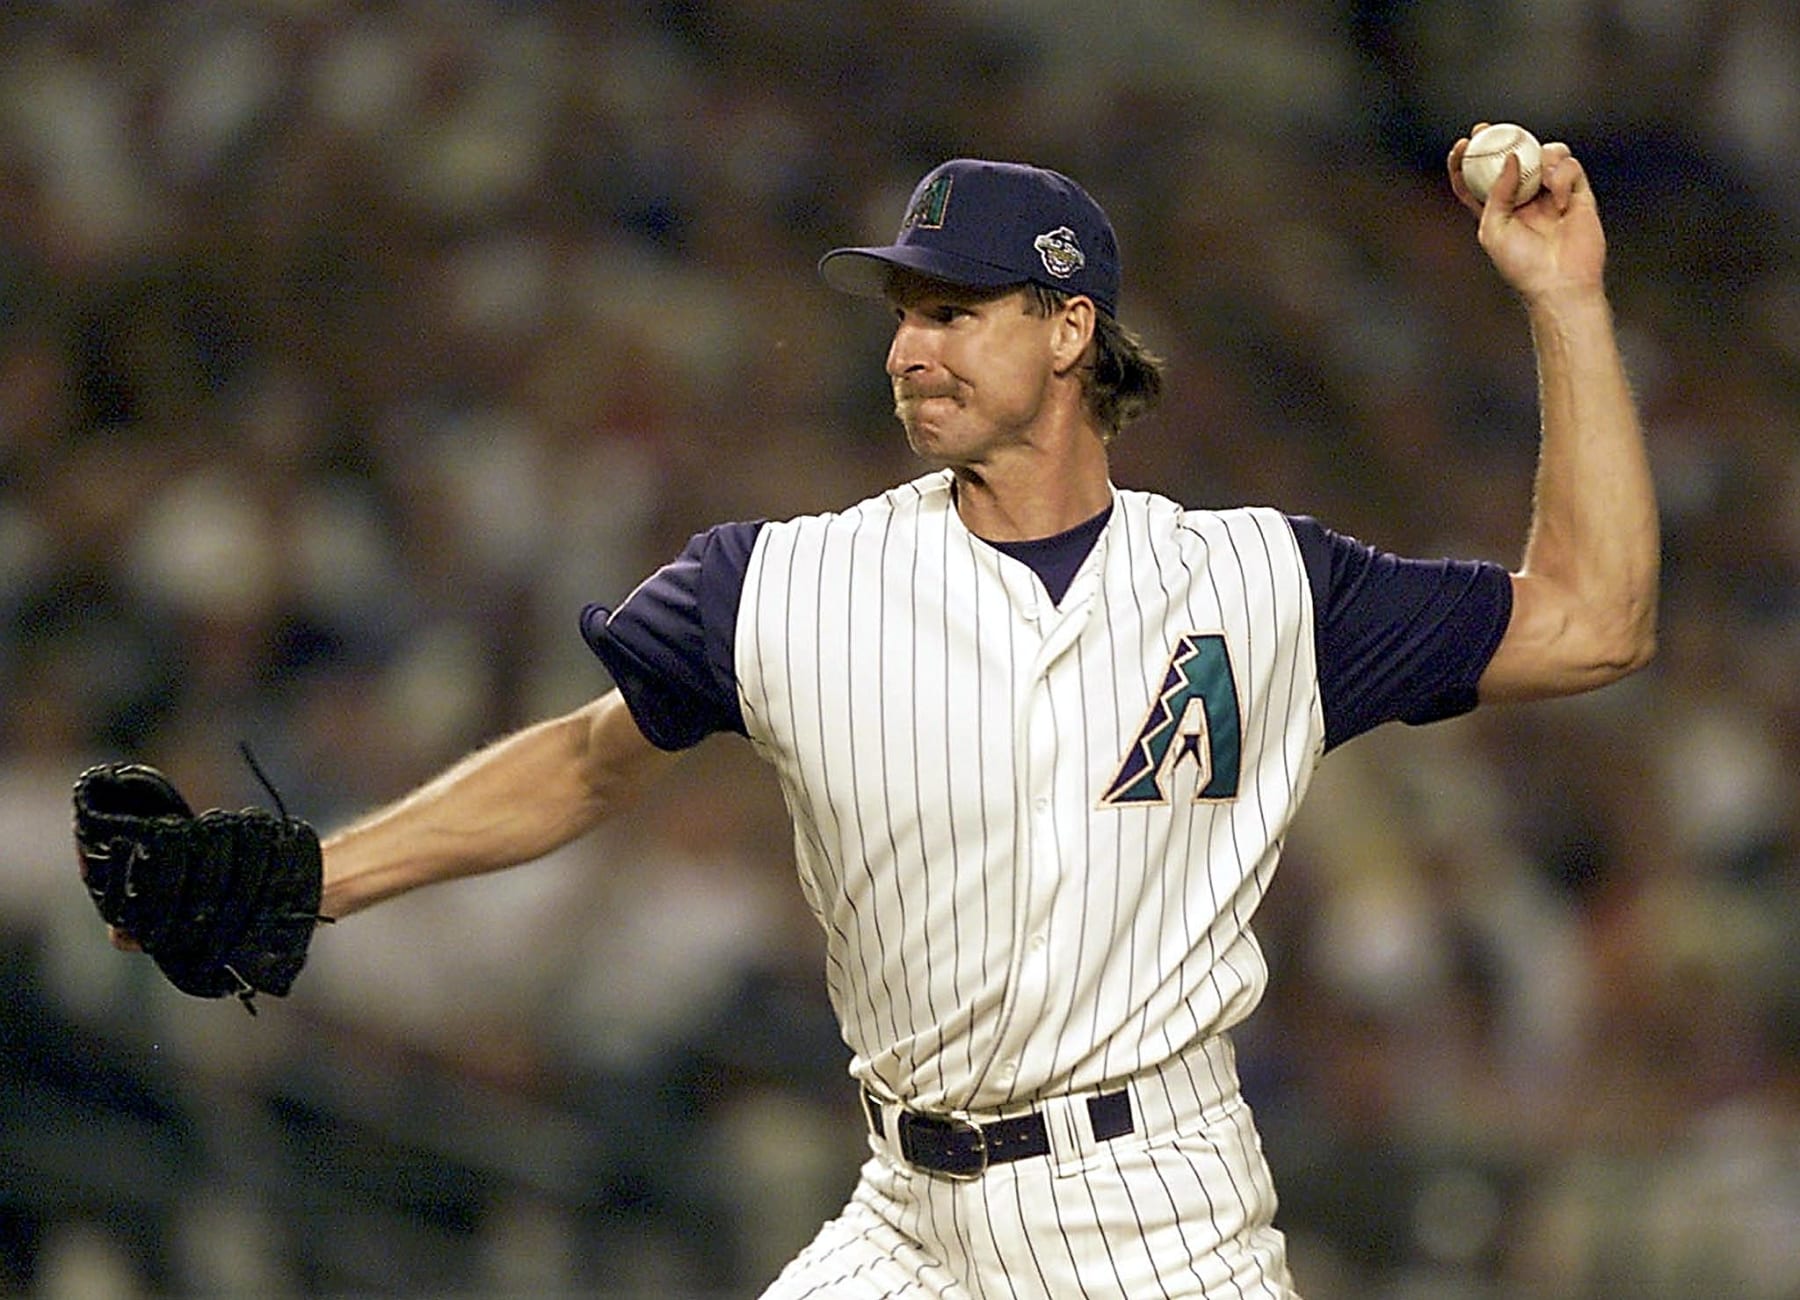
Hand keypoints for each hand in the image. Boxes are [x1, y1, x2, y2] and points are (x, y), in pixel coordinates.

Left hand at [1448, 124, 1606, 302]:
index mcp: (1499, 210)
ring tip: (1542, 180)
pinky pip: (1570, 167)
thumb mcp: (1493, 230)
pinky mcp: (1577, 193)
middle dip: (1502, 139)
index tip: (1463, 144)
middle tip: (1489, 129)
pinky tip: (1561, 201)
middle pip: (1514, 158)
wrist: (1560, 283)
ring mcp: (1552, 194)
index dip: (1468, 161)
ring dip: (1542, 158)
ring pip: (1546, 154)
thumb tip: (1511, 159)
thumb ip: (1497, 192)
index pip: (1479, 180)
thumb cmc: (1522, 265)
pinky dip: (1563, 177)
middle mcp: (1525, 199)